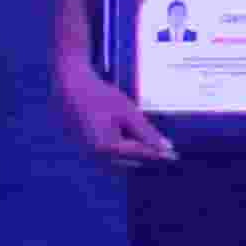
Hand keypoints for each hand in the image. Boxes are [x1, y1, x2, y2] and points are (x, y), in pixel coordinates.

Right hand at [56, 60, 176, 169]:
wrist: (72, 87)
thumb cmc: (100, 97)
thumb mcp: (129, 113)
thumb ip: (147, 133)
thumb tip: (166, 148)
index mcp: (107, 148)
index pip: (140, 153)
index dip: (158, 152)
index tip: (173, 155)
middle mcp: (96, 155)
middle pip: (130, 158)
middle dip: (144, 151)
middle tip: (161, 146)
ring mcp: (90, 153)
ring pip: (120, 156)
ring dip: (132, 149)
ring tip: (139, 135)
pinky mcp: (87, 147)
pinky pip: (110, 151)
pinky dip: (121, 144)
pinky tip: (124, 132)